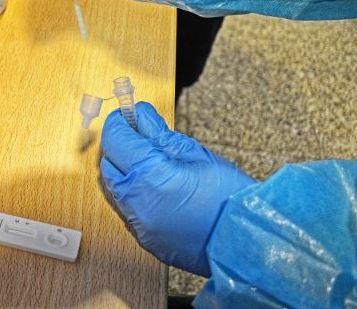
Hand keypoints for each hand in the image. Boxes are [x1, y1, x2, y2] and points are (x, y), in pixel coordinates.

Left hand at [100, 102, 255, 276]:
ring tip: (153, 162)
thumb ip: (160, 134)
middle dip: (120, 146)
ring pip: (115, 188)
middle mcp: (136, 202)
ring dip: (126, 171)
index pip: (115, 139)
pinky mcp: (145, 238)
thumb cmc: (230, 198)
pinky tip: (156, 188)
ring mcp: (138, 224)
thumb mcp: (196, 154)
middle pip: (109, 163)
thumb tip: (140, 116)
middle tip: (140, 135)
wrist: (248, 243)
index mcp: (149, 176)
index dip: (119, 123)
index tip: (127, 115)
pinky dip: (135, 194)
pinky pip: (127, 209)